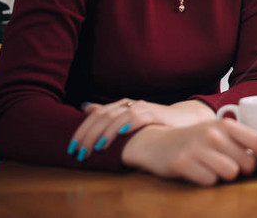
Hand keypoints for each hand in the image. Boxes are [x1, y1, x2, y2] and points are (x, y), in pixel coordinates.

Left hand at [68, 98, 214, 160]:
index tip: (71, 147)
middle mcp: (129, 104)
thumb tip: (86, 108)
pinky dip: (128, 124)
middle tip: (79, 152)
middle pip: (103, 116)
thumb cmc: (154, 123)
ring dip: (105, 133)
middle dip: (89, 135)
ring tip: (97, 148)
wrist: (184, 120)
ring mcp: (143, 108)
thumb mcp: (128, 120)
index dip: (82, 130)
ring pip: (118, 117)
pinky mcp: (156, 114)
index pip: (95, 115)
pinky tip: (120, 133)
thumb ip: (109, 115)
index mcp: (121, 106)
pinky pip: (139, 116)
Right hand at [121, 119, 256, 185]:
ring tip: (209, 166)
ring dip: (222, 176)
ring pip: (230, 174)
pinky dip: (206, 180)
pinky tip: (196, 171)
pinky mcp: (183, 163)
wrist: (156, 141)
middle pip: (247, 164)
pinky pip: (209, 182)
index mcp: (226, 125)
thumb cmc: (194, 140)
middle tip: (225, 163)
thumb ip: (242, 143)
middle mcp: (214, 133)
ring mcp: (198, 148)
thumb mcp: (218, 134)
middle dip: (241, 169)